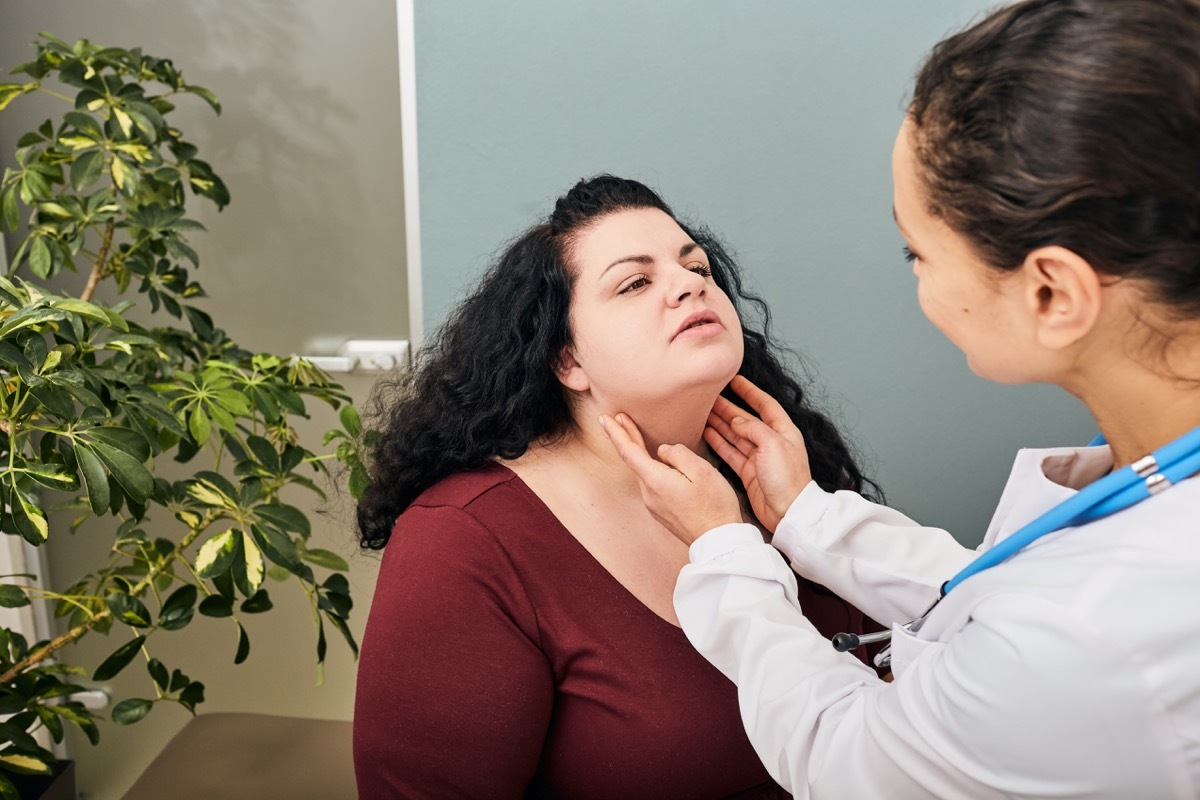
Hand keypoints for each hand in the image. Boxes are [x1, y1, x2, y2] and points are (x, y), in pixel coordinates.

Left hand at [599, 412, 741, 545]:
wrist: (719, 541)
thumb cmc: (715, 505)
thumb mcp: (702, 470)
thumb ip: (678, 454)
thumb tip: (662, 451)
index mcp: (656, 480)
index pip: (629, 451)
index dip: (616, 432)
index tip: (605, 417)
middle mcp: (649, 494)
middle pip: (633, 460)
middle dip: (625, 436)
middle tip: (616, 417)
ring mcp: (653, 504)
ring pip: (643, 471)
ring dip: (639, 452)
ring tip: (636, 433)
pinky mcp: (660, 511)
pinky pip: (651, 483)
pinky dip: (649, 467)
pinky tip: (656, 462)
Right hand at [704, 375, 812, 530]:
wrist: (789, 512)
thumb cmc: (788, 479)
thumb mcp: (773, 445)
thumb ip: (753, 428)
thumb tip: (736, 419)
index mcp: (782, 431)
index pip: (765, 404)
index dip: (749, 391)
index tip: (734, 380)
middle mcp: (770, 442)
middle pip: (746, 419)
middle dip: (728, 407)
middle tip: (709, 397)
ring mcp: (759, 457)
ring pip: (735, 435)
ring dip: (720, 423)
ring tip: (703, 413)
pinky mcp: (748, 472)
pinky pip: (730, 452)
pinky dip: (719, 442)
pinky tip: (707, 433)